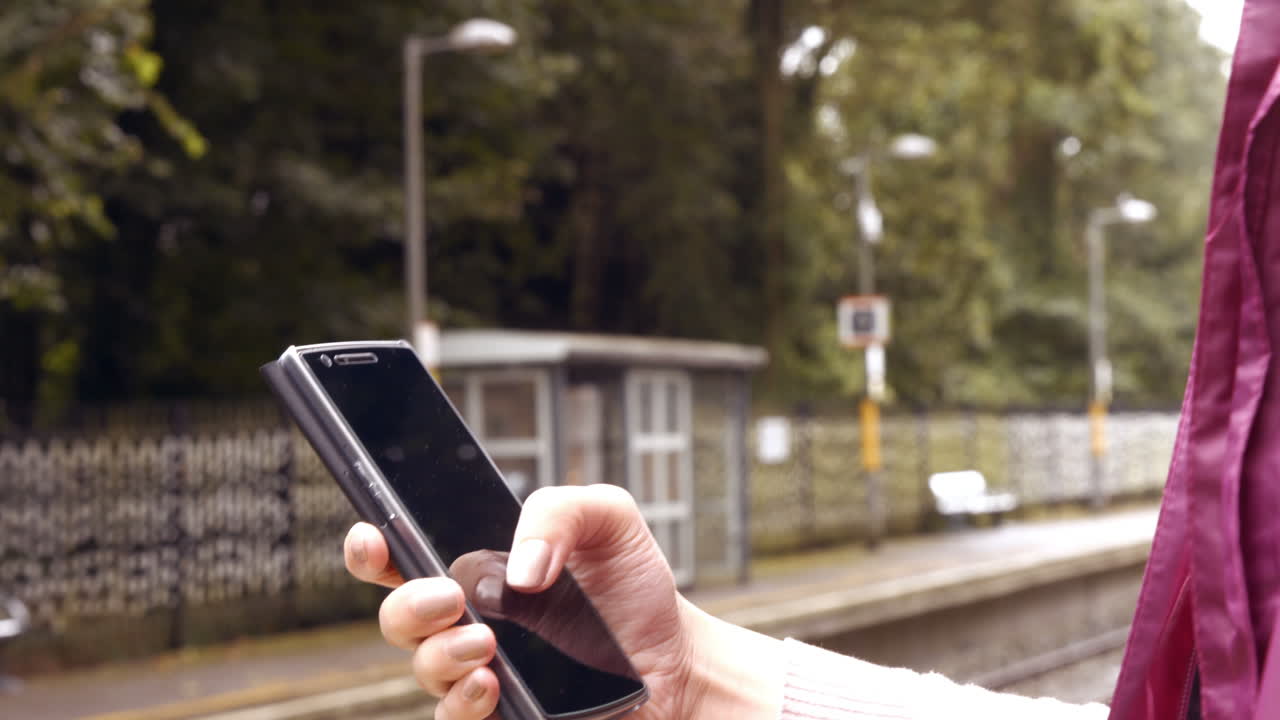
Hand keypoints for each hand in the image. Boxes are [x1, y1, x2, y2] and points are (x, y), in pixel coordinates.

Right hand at [344, 483, 781, 719]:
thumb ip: (559, 510)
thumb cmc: (632, 588)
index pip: (402, 555)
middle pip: (399, 617)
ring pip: (423, 670)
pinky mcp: (505, 715)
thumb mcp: (610, 521)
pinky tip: (490, 685)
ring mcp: (481, 672)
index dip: (373, 546)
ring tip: (486, 644)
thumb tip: (519, 566)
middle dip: (409, 605)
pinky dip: (463, 703)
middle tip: (450, 598)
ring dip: (441, 655)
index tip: (372, 538)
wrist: (677, 660)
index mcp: (479, 567)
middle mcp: (468, 620)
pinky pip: (455, 719)